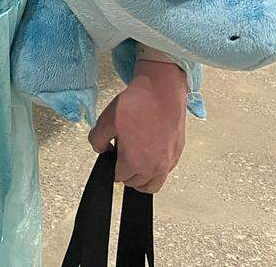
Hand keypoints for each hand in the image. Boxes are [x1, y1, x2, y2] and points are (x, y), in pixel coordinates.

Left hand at [88, 60, 187, 192]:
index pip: (118, 178)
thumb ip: (97, 140)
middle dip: (126, 172)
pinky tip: (149, 150)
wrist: (162, 90)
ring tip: (135, 158)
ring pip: (153, 184)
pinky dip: (156, 168)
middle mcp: (154, 167)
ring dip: (142, 177)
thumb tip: (102, 150)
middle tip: (122, 153)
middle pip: (135, 183)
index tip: (112, 153)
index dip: (112, 166)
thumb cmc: (137, 104)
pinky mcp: (178, 153)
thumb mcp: (105, 120)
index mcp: (134, 162)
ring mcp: (168, 161)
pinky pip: (165, 172)